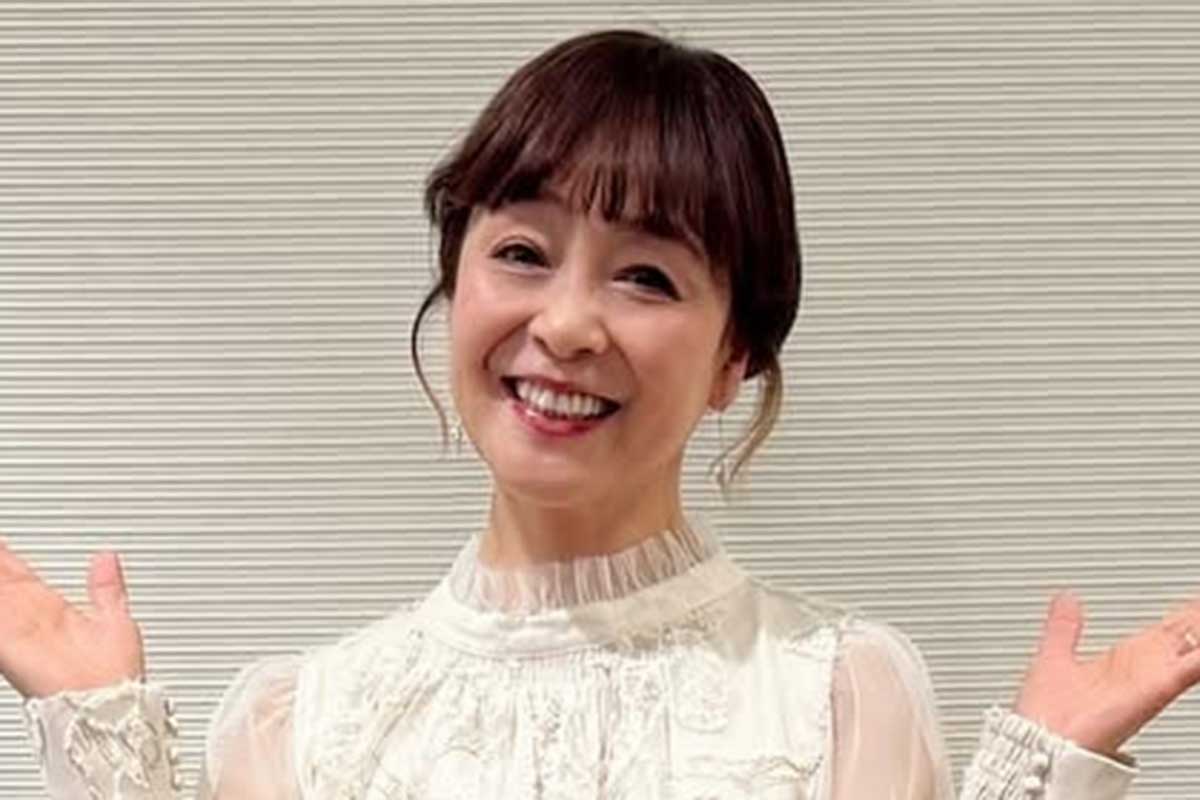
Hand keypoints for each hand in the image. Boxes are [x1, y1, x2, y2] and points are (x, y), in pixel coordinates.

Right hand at [0, 538, 144, 698]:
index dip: (6, 560)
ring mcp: (19, 632)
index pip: (22, 579)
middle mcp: (34, 620)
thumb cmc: (115, 674)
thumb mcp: (114, 618)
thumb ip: (106, 587)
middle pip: (2, 584)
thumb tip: (107, 558)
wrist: (109, 705)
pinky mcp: (9, 647)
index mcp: (56, 612)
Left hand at [1015, 591, 1199, 756]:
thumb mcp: (1056, 654)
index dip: (1184, 616)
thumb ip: (1064, 626)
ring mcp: (1149, 683)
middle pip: (1183, 638)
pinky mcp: (1152, 693)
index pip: (1163, 633)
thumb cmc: (1047, 712)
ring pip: (1191, 652)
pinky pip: (1186, 672)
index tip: (1197, 602)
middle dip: (1196, 619)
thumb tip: (1065, 600)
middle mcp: (1140, 672)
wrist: (1042, 742)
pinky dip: (1198, 659)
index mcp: (1122, 662)